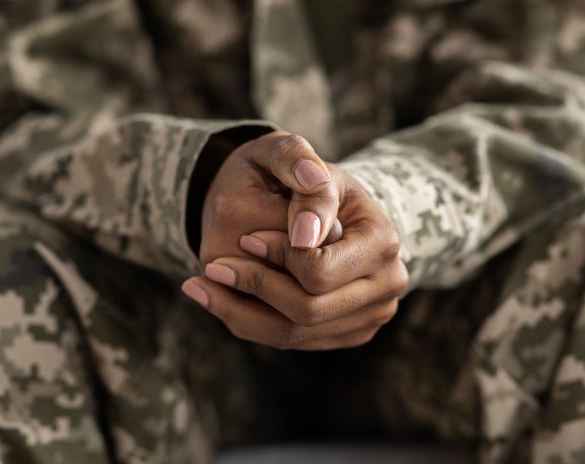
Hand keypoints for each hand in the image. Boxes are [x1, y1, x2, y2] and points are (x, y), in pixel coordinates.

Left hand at [183, 151, 408, 349]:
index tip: (246, 238)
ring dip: (238, 312)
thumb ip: (300, 173)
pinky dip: (246, 321)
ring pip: (292, 335)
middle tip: (213, 267)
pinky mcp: (345, 333)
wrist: (329, 211)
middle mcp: (386, 286)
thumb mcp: (299, 161)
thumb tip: (304, 234)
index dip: (277, 255)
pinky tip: (216, 298)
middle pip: (308, 310)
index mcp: (382, 242)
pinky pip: (288, 341)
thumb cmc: (309, 182)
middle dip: (255, 287)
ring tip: (198, 287)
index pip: (320, 270)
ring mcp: (368, 317)